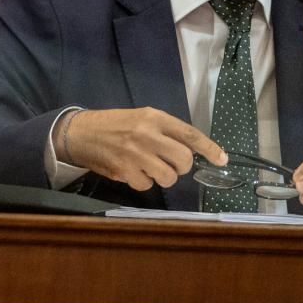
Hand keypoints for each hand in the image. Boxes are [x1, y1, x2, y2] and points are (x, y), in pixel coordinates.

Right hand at [56, 108, 227, 190]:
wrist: (81, 133)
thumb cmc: (115, 125)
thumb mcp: (141, 118)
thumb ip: (165, 131)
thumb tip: (192, 151)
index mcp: (154, 117)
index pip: (189, 134)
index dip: (209, 148)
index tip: (222, 159)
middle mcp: (147, 134)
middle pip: (183, 159)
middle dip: (181, 166)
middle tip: (170, 163)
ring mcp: (135, 154)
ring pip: (168, 177)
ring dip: (163, 176)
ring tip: (149, 166)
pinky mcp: (124, 171)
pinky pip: (148, 185)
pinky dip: (143, 181)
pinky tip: (132, 171)